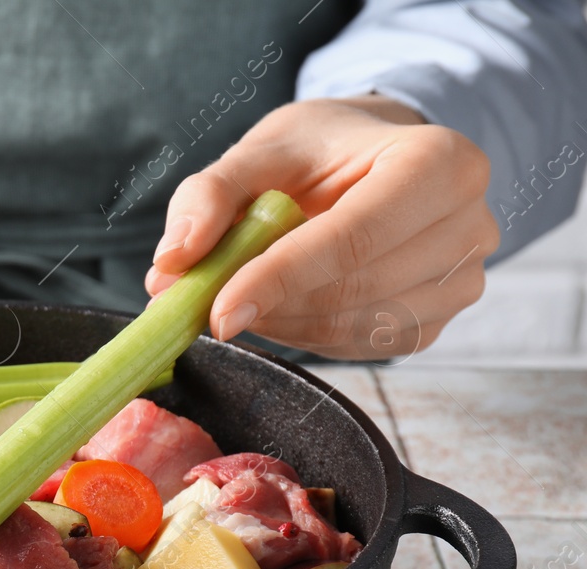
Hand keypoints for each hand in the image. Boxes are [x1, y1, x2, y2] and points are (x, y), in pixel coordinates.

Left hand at [147, 96, 500, 359]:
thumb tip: (170, 263)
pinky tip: (282, 305)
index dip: (279, 278)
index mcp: (439, 161)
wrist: (369, 163)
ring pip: (352, 327)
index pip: (352, 237)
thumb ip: (209, 197)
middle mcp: (469, 224)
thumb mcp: (260, 151)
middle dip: (270, 303)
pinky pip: (358, 347)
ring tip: (243, 292)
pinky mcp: (435, 322)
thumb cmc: (319, 153)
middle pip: (353, 289)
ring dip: (282, 322)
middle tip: (205, 304)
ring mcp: (460, 280)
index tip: (216, 311)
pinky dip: (305, 335)